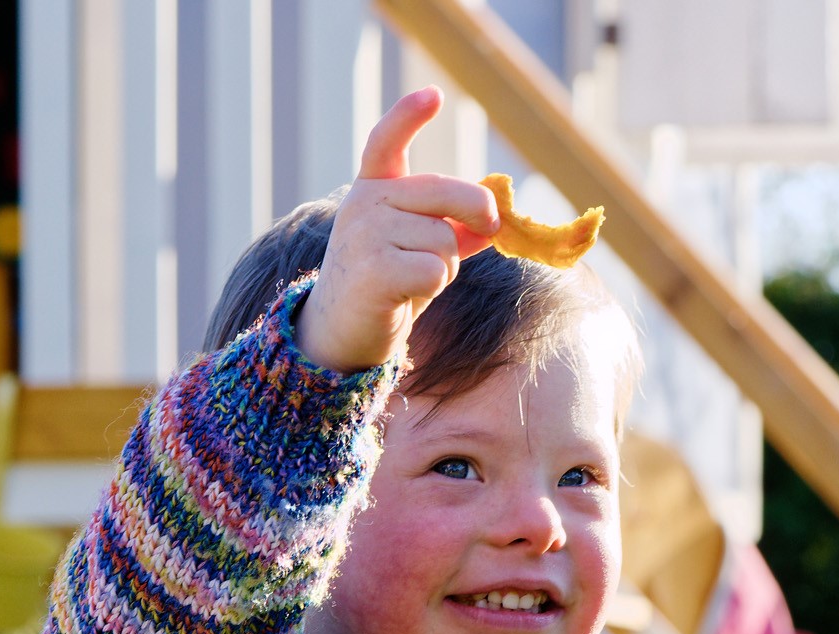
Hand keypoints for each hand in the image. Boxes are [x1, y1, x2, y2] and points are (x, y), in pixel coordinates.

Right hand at [296, 86, 498, 372]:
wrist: (342, 333)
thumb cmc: (387, 286)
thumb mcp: (418, 248)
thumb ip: (452, 228)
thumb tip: (496, 218)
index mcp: (373, 189)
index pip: (387, 141)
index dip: (409, 116)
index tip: (434, 96)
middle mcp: (365, 203)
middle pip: (444, 192)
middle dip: (478, 211)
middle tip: (491, 228)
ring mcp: (366, 234)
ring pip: (445, 240)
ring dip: (447, 267)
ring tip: (417, 280)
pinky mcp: (374, 270)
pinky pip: (435, 271)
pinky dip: (435, 288)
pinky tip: (409, 295)